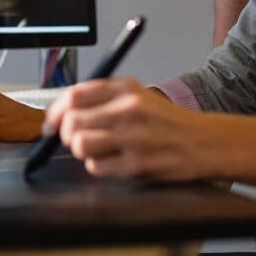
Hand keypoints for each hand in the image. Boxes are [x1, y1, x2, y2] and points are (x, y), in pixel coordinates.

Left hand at [44, 78, 213, 180]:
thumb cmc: (166, 121)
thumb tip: (60, 112)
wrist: (204, 141)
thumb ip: (101, 98)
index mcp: (125, 88)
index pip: (74, 95)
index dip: (56, 111)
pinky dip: (98, 167)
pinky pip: (96, 167)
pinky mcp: (138, 164)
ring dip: (82, 151)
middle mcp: (129, 109)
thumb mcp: (137, 95)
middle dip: (66, 134)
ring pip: (79, 145)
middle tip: (74, 138)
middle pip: (72, 122)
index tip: (51, 122)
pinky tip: (114, 161)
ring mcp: (134, 137)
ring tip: (97, 150)